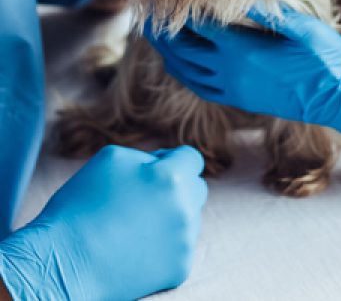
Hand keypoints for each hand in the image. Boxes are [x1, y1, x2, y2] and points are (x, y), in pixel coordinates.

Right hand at [0, 145, 206, 300]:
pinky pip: (180, 248)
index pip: (191, 159)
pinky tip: (136, 249)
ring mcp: (185, 240)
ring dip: (172, 217)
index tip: (153, 173)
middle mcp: (186, 207)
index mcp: (172, 176)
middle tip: (143, 200)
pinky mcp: (180, 268)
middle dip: (176, 188)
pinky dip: (164, 247)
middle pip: (196, 188)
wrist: (61, 264)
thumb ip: (150, 155)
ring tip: (134, 228)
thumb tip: (168, 162)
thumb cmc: (81, 206)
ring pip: (190, 218)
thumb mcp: (113, 158)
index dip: (171, 162)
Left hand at [145, 9, 340, 153]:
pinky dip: (185, 74)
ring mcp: (233, 90)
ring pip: (187, 72)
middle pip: (183, 51)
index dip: (180, 11)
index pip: (198, 27)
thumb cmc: (326, 58)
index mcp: (242, 50)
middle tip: (149, 15)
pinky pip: (201, 88)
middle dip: (164, 33)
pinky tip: (184, 65)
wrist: (337, 98)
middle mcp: (230, 73)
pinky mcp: (240, 100)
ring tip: (159, 38)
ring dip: (170, 54)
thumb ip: (267, 13)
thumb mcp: (302, 27)